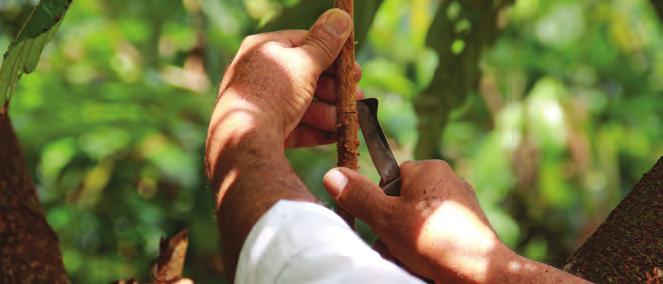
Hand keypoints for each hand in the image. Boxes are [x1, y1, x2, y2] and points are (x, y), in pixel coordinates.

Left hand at [209, 8, 361, 157]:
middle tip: (357, 95)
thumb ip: (325, 43)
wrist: (245, 139)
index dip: (333, 55)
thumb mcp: (305, 63)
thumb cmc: (273, 93)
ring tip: (350, 119)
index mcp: (264, 48)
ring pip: (303, 104)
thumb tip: (340, 16)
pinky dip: (317, 131)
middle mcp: (259, 73)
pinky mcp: (264, 129)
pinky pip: (295, 126)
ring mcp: (261, 103)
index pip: (304, 43)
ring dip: (330, 111)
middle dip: (336, 89)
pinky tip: (336, 134)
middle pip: (306, 76)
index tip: (355, 69)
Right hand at [323, 161, 589, 282]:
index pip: (389, 179)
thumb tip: (332, 174)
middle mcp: (448, 180)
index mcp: (428, 169)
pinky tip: (426, 262)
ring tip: (410, 259)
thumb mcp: (385, 219)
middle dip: (392, 228)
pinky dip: (428, 248)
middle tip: (393, 248)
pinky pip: (437, 233)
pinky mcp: (470, 226)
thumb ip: (359, 196)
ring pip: (418, 221)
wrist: (479, 273)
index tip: (382, 225)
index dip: (380, 204)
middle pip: (402, 203)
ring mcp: (461, 204)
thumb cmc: (432, 241)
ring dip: (407, 241)